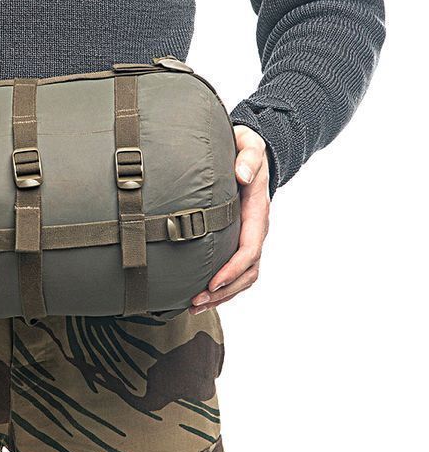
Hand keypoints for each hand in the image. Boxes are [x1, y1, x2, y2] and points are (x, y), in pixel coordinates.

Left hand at [190, 125, 269, 313]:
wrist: (250, 152)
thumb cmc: (246, 149)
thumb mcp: (250, 145)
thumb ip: (248, 157)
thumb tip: (241, 175)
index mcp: (257, 211)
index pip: (249, 249)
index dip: (232, 269)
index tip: (213, 282)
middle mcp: (255, 229)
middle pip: (247, 271)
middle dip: (223, 290)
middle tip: (197, 301)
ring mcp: (248, 236)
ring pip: (242, 276)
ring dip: (221, 295)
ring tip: (195, 305)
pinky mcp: (237, 239)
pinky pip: (234, 270)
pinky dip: (219, 287)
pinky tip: (199, 295)